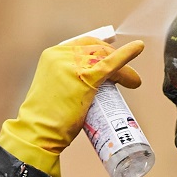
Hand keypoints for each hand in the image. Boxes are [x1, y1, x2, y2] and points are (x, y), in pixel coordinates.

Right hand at [0, 35, 145, 176]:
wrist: (38, 131)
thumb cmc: (47, 117)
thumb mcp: (55, 88)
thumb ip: (68, 79)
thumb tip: (89, 82)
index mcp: (52, 55)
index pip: (83, 44)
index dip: (101, 49)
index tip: (112, 55)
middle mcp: (62, 55)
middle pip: (96, 48)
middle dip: (114, 57)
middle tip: (123, 74)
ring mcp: (73, 65)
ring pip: (105, 57)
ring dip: (123, 67)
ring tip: (132, 81)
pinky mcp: (85, 78)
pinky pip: (111, 63)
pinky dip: (127, 54)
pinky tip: (138, 48)